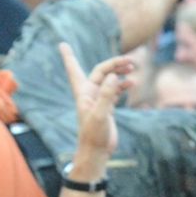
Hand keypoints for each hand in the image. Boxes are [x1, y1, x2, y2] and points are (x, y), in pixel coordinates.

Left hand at [61, 42, 131, 176]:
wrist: (96, 152)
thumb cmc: (94, 135)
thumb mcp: (100, 114)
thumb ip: (106, 94)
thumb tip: (114, 76)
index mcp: (83, 93)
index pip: (74, 70)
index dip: (68, 57)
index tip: (62, 44)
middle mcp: (89, 94)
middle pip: (100, 71)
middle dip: (114, 63)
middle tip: (131, 61)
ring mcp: (98, 100)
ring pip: (109, 80)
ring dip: (120, 73)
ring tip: (134, 69)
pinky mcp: (106, 108)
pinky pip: (115, 91)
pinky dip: (123, 85)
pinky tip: (132, 83)